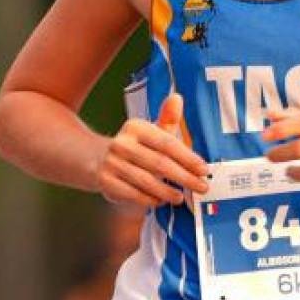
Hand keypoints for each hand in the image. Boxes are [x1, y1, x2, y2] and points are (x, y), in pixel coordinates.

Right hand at [100, 91, 209, 206]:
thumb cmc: (134, 147)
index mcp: (135, 127)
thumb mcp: (150, 132)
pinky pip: (133, 194)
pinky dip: (150, 199)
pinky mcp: (105, 181)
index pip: (166, 143)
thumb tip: (177, 98)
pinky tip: (160, 201)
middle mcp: (121, 143)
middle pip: (159, 164)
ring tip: (181, 197)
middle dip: (184, 177)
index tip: (204, 169)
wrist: (95, 159)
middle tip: (201, 187)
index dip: (188, 158)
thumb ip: (167, 119)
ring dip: (168, 191)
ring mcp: (111, 163)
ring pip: (147, 181)